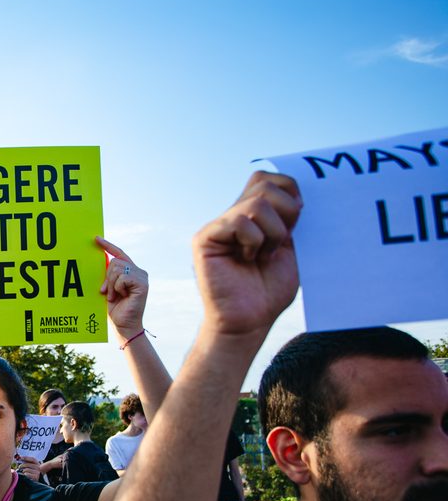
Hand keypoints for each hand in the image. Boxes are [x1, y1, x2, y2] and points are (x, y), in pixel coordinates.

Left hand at [16, 455, 41, 481]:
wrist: (37, 479)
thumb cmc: (32, 471)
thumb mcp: (30, 465)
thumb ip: (26, 461)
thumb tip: (20, 458)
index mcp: (37, 463)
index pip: (32, 459)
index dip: (26, 457)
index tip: (20, 457)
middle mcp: (38, 467)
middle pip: (28, 464)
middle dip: (22, 465)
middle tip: (19, 466)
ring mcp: (37, 472)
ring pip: (27, 469)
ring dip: (23, 470)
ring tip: (23, 471)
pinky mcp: (35, 477)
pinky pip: (27, 474)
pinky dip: (25, 474)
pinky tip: (25, 474)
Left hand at [96, 238, 148, 339]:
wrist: (124, 325)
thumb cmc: (115, 308)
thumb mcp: (108, 287)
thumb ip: (107, 275)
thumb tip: (101, 259)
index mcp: (130, 271)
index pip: (119, 254)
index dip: (108, 246)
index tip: (96, 239)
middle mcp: (138, 271)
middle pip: (115, 262)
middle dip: (107, 278)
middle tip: (107, 292)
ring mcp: (142, 276)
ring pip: (117, 269)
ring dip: (111, 284)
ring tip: (114, 296)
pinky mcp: (143, 283)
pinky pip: (122, 277)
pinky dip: (117, 287)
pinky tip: (122, 296)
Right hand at [193, 172, 300, 337]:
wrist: (249, 321)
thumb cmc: (269, 291)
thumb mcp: (289, 249)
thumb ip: (288, 219)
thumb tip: (296, 193)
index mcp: (252, 217)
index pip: (267, 179)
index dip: (289, 191)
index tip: (295, 223)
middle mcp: (232, 217)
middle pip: (264, 184)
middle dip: (286, 213)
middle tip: (279, 244)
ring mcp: (218, 226)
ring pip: (256, 203)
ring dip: (273, 233)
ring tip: (263, 256)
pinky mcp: (205, 238)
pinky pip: (240, 222)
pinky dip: (254, 242)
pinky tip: (247, 260)